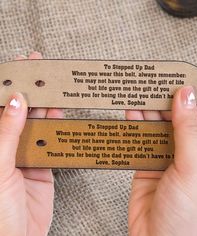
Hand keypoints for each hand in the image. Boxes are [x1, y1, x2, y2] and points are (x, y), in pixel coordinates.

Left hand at [0, 52, 62, 235]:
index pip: (1, 107)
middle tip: (41, 71)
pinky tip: (60, 114)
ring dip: (46, 106)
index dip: (8, 85)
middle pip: (20, 111)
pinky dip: (57, 128)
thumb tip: (17, 102)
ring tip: (54, 88)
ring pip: (37, 124)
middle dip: (30, 90)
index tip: (19, 67)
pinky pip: (52, 141)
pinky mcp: (44, 165)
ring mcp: (26, 154)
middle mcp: (6, 146)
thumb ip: (8, 133)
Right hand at [127, 86, 196, 235]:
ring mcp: (167, 159)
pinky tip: (129, 113)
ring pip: (157, 129)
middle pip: (177, 119)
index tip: (178, 77)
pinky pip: (141, 141)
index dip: (192, 95)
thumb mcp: (193, 169)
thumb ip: (188, 131)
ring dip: (148, 112)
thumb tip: (186, 95)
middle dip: (165, 101)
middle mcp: (190, 154)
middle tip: (152, 82)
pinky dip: (135, 127)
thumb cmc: (187, 217)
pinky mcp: (147, 165)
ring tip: (138, 93)